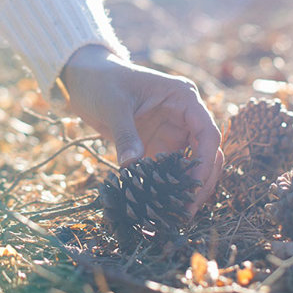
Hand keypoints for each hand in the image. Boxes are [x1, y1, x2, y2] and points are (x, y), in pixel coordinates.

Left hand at [61, 45, 223, 214]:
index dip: (205, 162)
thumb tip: (132, 165)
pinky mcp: (156, 143)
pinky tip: (159, 204)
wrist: (85, 77)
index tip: (193, 187)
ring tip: (175, 214)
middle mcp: (184, 115)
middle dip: (200, 181)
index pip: (208, 133)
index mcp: (183, 98)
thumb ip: (126, 135)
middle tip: (187, 210)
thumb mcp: (113, 106)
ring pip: (190, 164)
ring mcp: (171, 130)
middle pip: (206, 152)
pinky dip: (166, 185)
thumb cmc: (102, 81)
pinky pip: (168, 168)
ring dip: (185, 187)